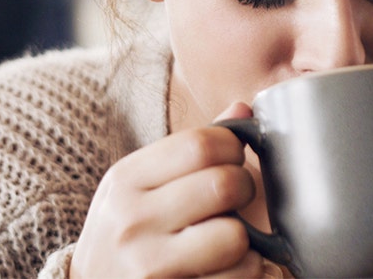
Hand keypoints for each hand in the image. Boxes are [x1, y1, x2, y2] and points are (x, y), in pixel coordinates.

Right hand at [71, 103, 267, 277]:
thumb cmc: (125, 233)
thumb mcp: (138, 186)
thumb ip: (189, 150)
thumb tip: (242, 110)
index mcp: (126, 179)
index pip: (200, 144)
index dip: (232, 147)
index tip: (231, 158)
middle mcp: (133, 220)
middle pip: (224, 185)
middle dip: (245, 188)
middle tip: (236, 198)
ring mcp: (150, 263)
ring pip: (235, 235)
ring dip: (247, 237)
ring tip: (230, 237)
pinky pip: (239, 275)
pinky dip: (246, 269)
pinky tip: (227, 266)